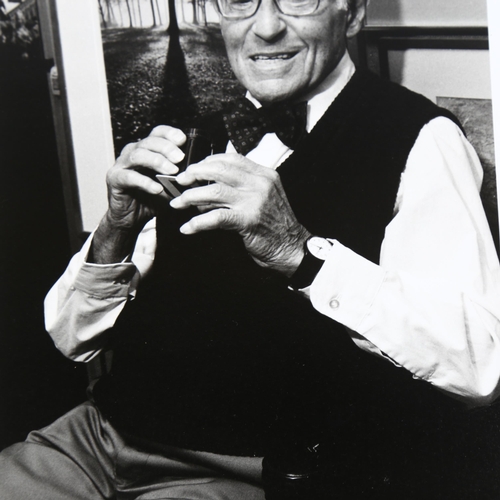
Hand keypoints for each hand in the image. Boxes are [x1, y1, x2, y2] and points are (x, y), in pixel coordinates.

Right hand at [91, 126, 185, 263]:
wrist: (131, 219)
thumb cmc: (151, 199)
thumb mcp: (170, 186)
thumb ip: (180, 178)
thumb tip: (199, 175)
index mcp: (146, 150)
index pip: (157, 133)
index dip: (169, 133)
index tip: (183, 139)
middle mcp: (132, 153)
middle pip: (149, 142)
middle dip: (166, 148)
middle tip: (180, 158)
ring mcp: (122, 164)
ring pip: (138, 155)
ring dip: (157, 161)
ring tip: (172, 171)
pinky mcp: (115, 179)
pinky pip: (129, 177)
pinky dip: (145, 182)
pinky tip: (157, 189)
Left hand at [170, 154, 310, 276]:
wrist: (292, 248)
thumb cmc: (275, 225)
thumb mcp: (264, 197)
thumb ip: (243, 188)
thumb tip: (209, 187)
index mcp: (264, 174)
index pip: (232, 159)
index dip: (208, 161)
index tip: (193, 169)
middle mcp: (259, 184)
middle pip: (219, 170)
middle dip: (194, 174)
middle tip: (180, 181)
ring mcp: (254, 201)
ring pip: (214, 190)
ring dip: (190, 197)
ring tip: (177, 203)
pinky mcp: (248, 220)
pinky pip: (216, 217)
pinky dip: (197, 223)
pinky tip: (187, 228)